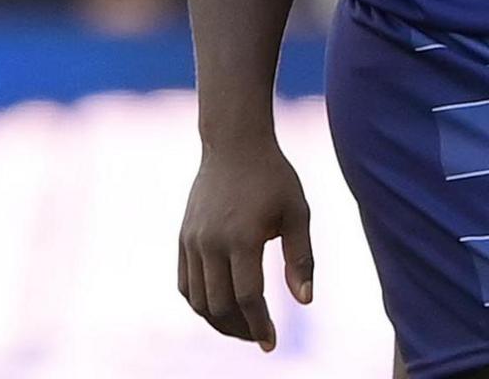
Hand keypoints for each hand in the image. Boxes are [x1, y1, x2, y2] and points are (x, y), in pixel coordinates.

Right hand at [179, 139, 315, 350]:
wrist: (233, 144)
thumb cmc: (273, 177)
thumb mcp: (298, 212)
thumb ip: (301, 257)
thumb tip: (304, 301)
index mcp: (242, 237)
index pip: (247, 297)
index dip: (259, 325)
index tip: (271, 344)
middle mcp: (211, 242)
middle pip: (219, 305)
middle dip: (240, 329)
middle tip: (259, 336)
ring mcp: (192, 240)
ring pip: (197, 300)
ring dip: (218, 321)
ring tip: (242, 327)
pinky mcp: (183, 238)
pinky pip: (185, 284)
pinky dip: (200, 303)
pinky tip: (220, 307)